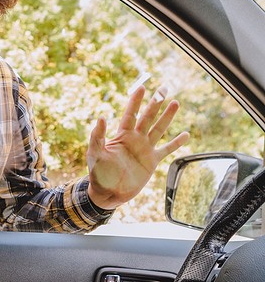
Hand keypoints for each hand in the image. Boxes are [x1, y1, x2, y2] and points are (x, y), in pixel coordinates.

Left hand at [86, 85, 189, 209]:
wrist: (108, 193)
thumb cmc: (98, 174)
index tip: (142, 87)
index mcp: (122, 136)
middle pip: (148, 117)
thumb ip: (97, 137)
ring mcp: (145, 149)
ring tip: (176, 103)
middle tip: (164, 88)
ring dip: (167, 117)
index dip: (135, 101)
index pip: (130, 114)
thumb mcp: (95, 154)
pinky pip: (167, 150)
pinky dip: (176, 143)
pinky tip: (186, 134)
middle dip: (156, 103)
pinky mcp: (152, 161)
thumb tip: (101, 117)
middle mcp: (135, 139)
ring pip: (159, 129)